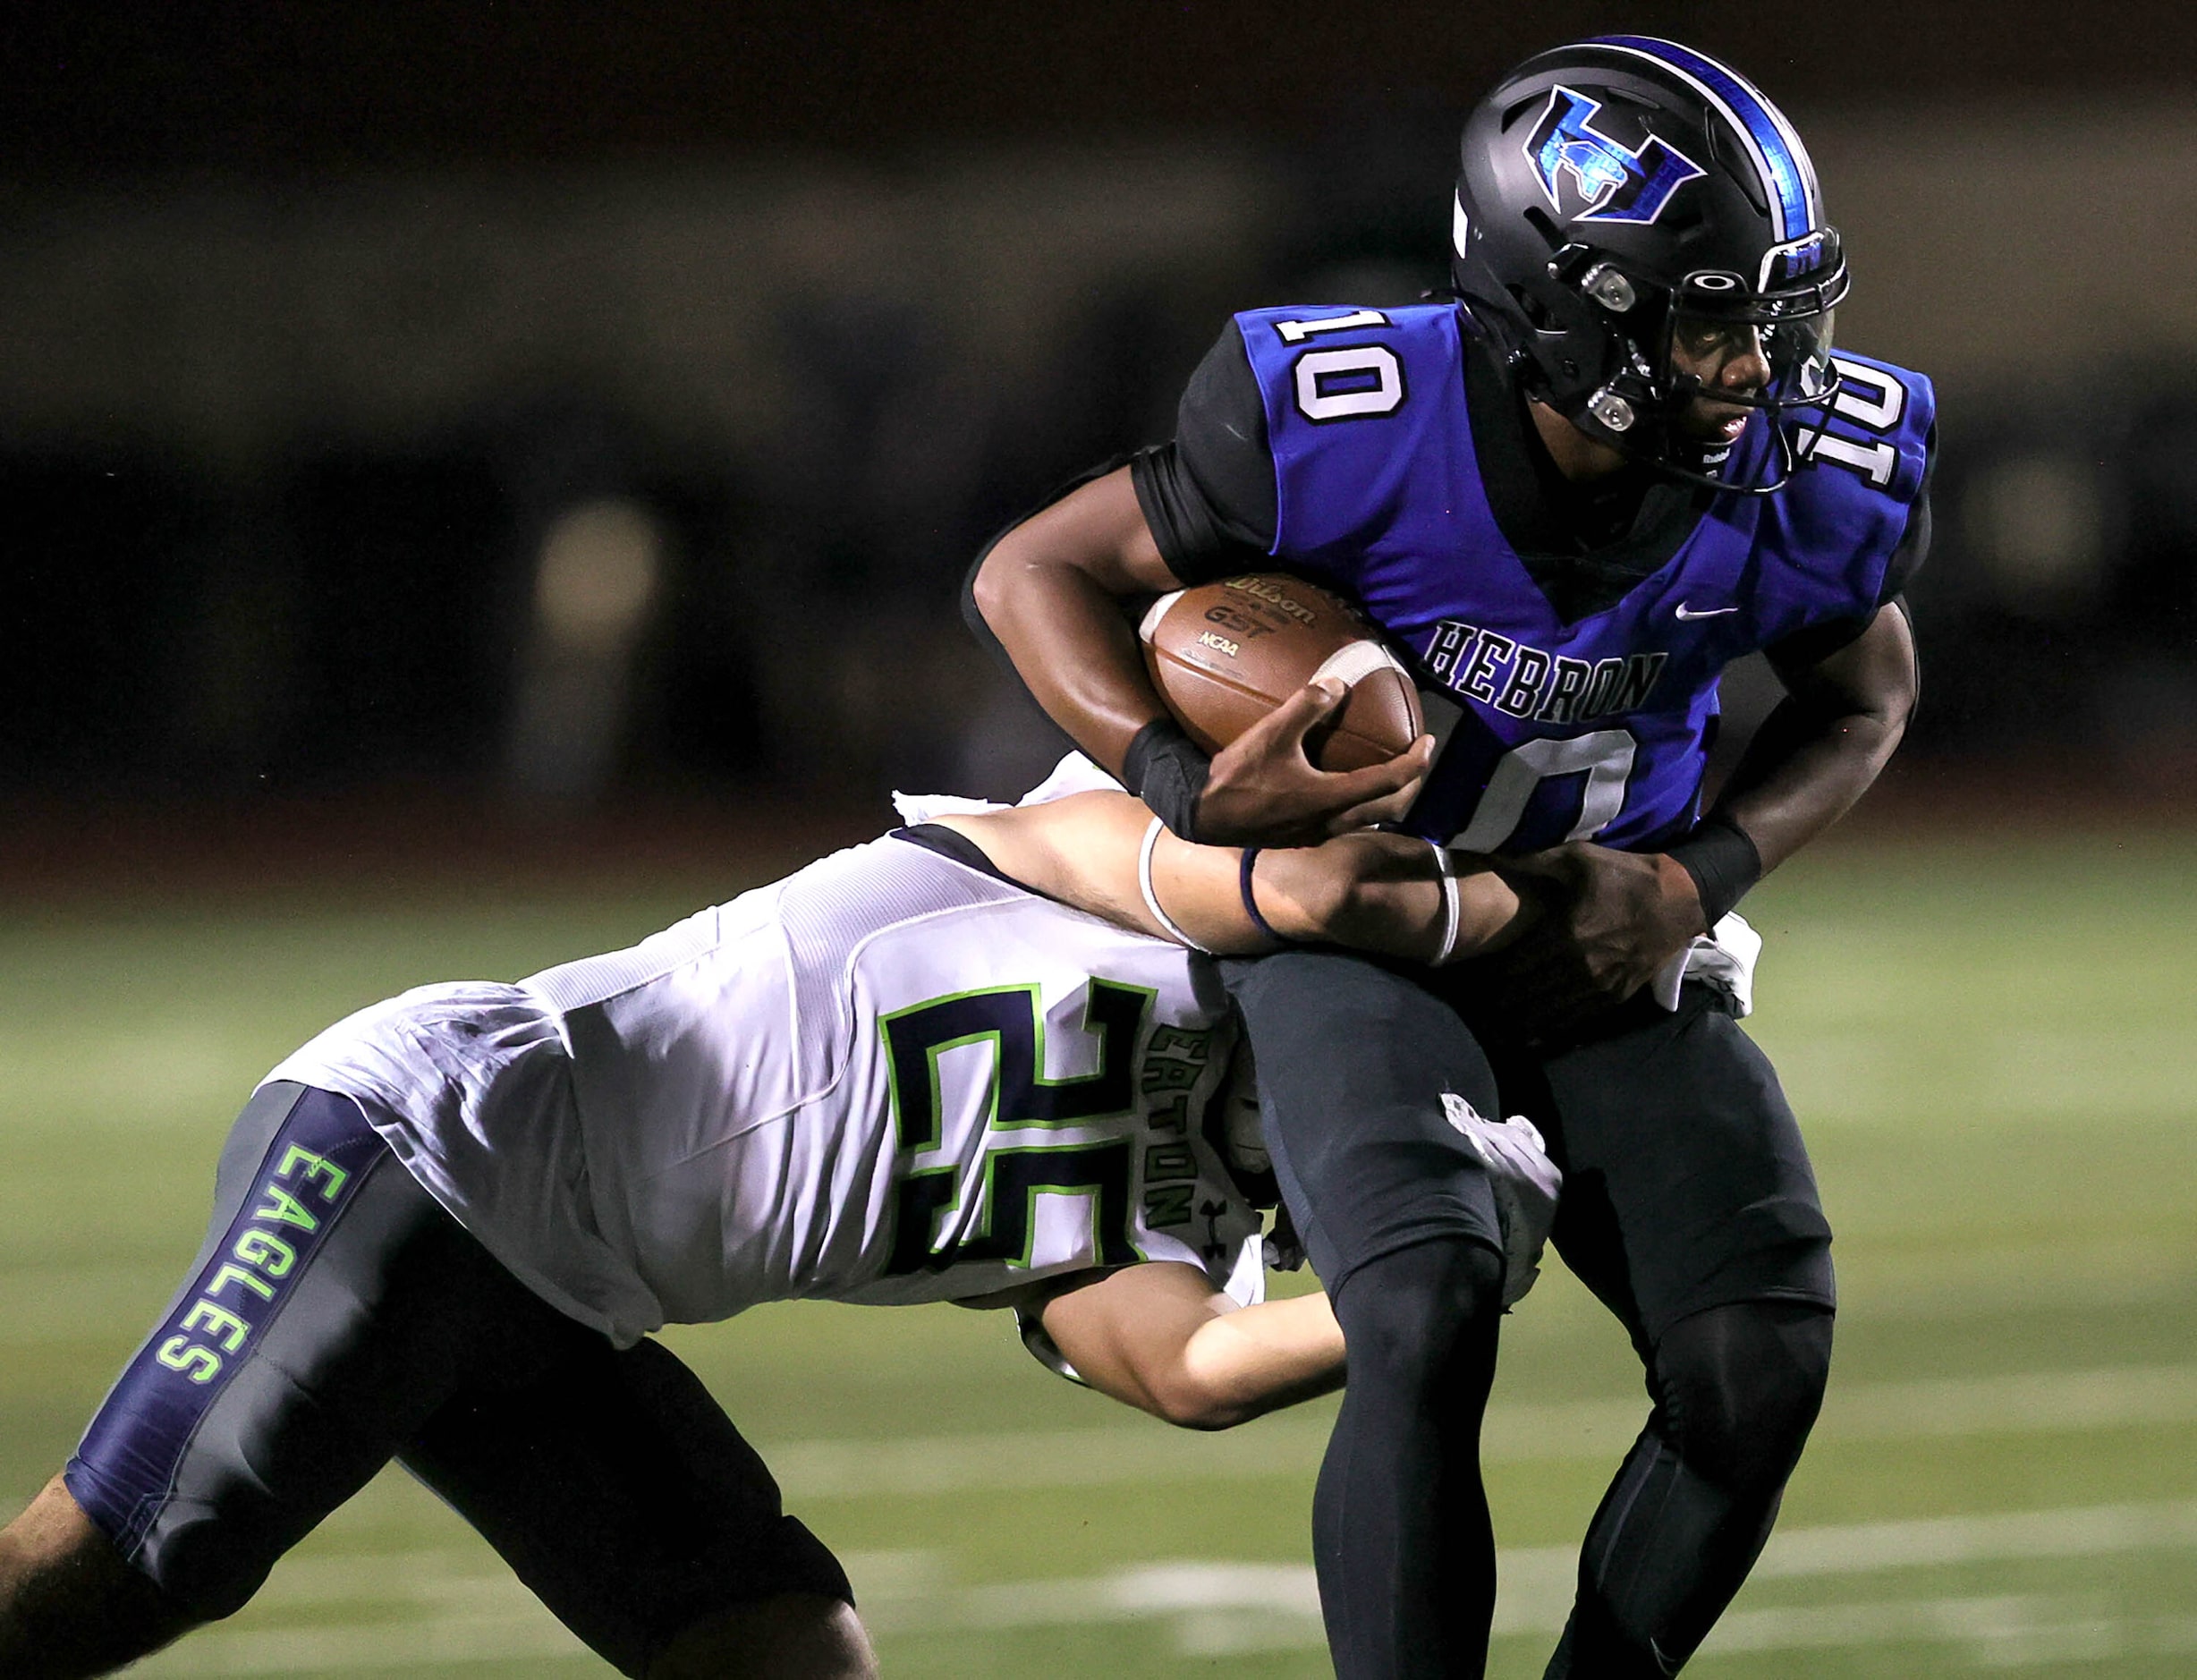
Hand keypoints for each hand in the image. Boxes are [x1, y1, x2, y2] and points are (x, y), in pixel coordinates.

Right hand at [1194, 680, 1432, 845]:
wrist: (1204, 817)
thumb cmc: (1239, 777)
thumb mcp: (1272, 734)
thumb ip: (1306, 706)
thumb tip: (1336, 684)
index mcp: (1334, 798)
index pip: (1391, 781)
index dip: (1416, 761)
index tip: (1428, 741)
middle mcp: (1334, 823)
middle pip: (1390, 807)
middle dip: (1410, 783)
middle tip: (1416, 758)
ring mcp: (1318, 835)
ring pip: (1370, 819)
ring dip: (1387, 797)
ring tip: (1389, 772)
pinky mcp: (1303, 838)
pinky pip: (1348, 822)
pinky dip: (1362, 804)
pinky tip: (1346, 787)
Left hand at [1479, 842, 1704, 1043]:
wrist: (1680, 899)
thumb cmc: (1625, 875)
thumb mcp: (1579, 858)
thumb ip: (1535, 860)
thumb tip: (1495, 853)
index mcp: (1564, 934)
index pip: (1517, 965)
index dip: (1493, 977)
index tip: (1474, 982)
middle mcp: (1579, 966)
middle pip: (1530, 993)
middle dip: (1503, 1003)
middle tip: (1479, 1012)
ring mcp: (1599, 984)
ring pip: (1552, 1012)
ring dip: (1524, 1022)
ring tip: (1499, 1031)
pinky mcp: (1617, 995)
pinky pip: (1579, 1019)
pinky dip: (1555, 1030)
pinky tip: (1535, 1039)